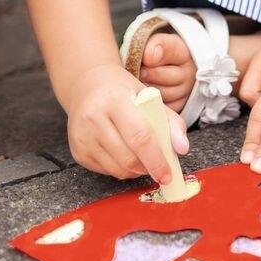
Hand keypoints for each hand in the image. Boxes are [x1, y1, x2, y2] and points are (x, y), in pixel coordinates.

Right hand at [67, 64, 188, 182]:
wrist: (88, 86)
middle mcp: (94, 118)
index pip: (140, 136)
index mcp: (116, 100)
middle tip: (160, 169)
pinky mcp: (77, 152)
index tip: (168, 174)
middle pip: (127, 157)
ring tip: (143, 158)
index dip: (156, 159)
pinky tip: (125, 154)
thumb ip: (171, 122)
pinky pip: (106, 171)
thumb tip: (182, 149)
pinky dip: (121, 169)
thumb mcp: (150, 97)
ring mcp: (83, 136)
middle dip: (148, 168)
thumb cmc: (123, 92)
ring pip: (117, 169)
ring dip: (136, 171)